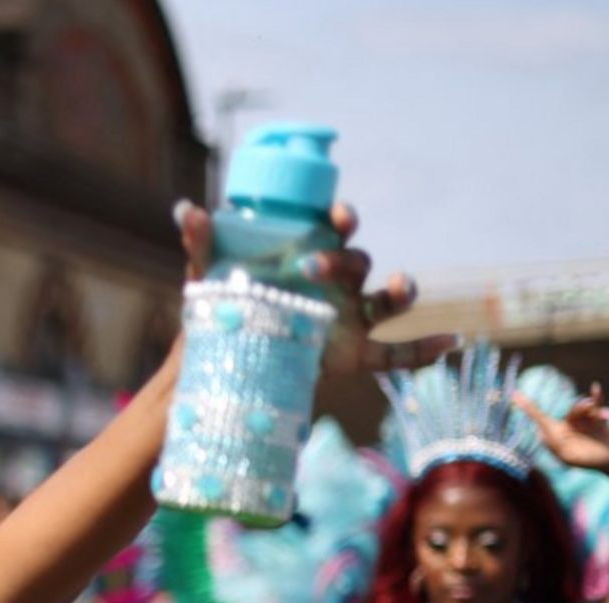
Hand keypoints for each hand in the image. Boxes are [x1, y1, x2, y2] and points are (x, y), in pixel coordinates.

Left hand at [173, 200, 455, 375]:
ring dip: (401, 290)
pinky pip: (398, 354)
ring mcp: (352, 319)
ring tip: (401, 287)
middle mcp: (339, 284)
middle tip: (312, 267)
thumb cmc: (225, 305)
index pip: (338, 228)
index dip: (345, 217)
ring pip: (389, 301)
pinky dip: (425, 349)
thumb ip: (200, 242)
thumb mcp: (208, 275)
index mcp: (312, 255)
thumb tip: (186, 209)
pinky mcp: (355, 355)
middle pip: (361, 263)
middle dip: (345, 260)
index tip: (338, 214)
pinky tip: (451, 342)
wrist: (223, 360)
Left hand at [517, 383, 608, 471]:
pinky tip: (595, 388)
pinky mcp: (596, 418)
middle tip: (590, 410)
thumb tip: (542, 431)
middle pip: (570, 411)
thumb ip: (553, 444)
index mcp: (555, 434)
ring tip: (601, 417)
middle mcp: (567, 425)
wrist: (608, 461)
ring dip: (590, 409)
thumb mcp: (566, 456)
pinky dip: (596, 396)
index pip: (538, 417)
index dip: (526, 406)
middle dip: (579, 410)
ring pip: (582, 407)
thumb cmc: (586, 461)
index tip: (513, 394)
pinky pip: (595, 403)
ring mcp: (582, 421)